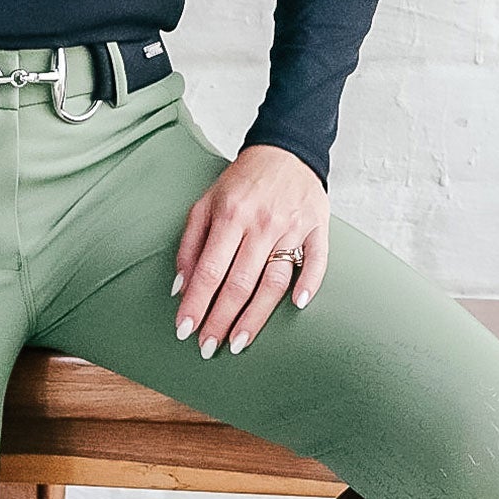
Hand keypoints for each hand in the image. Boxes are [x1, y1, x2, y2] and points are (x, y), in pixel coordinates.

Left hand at [172, 145, 328, 354]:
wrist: (285, 151)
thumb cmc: (242, 183)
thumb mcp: (205, 204)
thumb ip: (190, 245)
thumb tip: (180, 288)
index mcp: (230, 216)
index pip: (209, 270)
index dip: (196, 304)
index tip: (185, 330)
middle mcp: (261, 223)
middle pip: (239, 283)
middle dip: (221, 320)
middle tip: (208, 347)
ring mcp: (292, 226)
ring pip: (274, 280)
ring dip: (256, 316)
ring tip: (239, 341)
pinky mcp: (318, 227)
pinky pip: (317, 260)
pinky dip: (309, 283)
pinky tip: (297, 306)